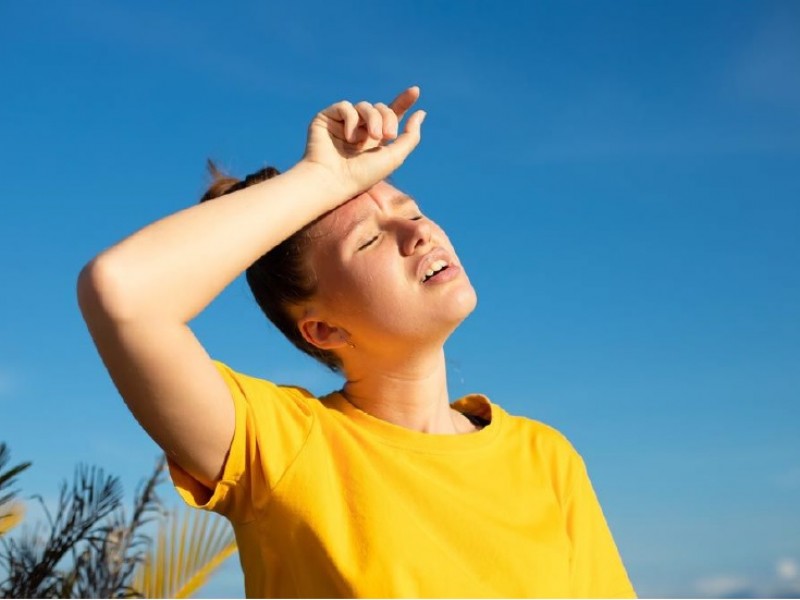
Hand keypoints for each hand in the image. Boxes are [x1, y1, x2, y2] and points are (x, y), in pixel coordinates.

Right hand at [302, 86, 425, 198]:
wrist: (333, 181)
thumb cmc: (362, 175)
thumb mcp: (394, 157)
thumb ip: (410, 136)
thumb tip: (421, 113)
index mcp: (375, 139)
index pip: (390, 115)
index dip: (403, 102)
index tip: (415, 91)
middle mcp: (359, 129)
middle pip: (381, 108)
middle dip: (388, 118)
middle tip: (387, 135)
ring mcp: (343, 123)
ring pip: (365, 106)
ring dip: (373, 119)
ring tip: (370, 137)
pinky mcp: (327, 118)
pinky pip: (345, 107)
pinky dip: (352, 119)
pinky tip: (349, 137)